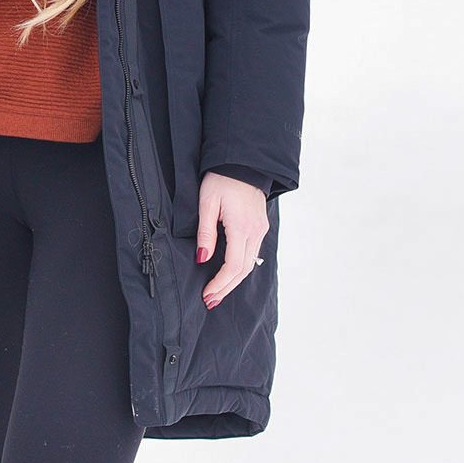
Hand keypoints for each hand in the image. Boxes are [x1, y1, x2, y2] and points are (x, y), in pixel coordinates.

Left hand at [197, 172, 270, 308]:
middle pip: (243, 270)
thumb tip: (202, 259)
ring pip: (249, 264)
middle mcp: (255, 231)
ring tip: (217, 292)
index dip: (219, 283)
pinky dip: (240, 268)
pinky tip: (229, 274)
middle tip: (210, 300)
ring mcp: (260, 229)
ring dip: (233, 280)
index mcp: (242, 227)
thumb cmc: (221, 178)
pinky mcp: (260, 226)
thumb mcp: (207, 202)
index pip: (233, 266)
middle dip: (226, 288)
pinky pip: (252, 253)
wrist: (243, 162)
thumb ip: (205, 232)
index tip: (206, 294)